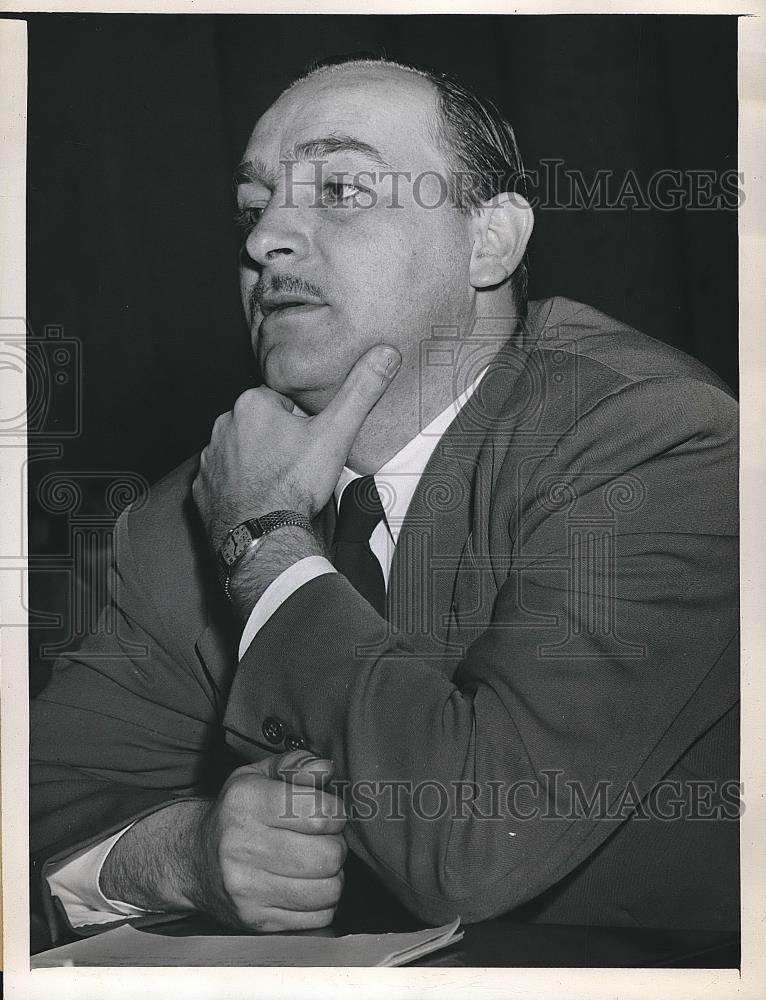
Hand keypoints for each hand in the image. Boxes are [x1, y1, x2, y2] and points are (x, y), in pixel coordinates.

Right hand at [100, 750, 347, 932]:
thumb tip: (325, 770)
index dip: (335, 810)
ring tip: (315, 862)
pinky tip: (306, 885)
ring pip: (328, 889)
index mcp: (245, 802)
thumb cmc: (236, 813)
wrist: (194, 860)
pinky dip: (322, 902)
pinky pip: (319, 917)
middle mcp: (241, 847)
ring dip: (332, 875)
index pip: (319, 811)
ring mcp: (247, 889)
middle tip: (323, 839)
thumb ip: (296, 764)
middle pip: (328, 854)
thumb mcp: (257, 774)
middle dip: (336, 844)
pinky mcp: (256, 921)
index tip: (328, 812)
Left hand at [193, 345, 400, 550]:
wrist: (263, 535)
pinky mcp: (201, 488)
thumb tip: (386, 354)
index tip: (309, 443)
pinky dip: (237, 487)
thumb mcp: (335, 433)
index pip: (280, 402)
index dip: (299, 423)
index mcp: (251, 405)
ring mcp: (209, 459)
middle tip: (297, 465)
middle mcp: (222, 426)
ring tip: (278, 483)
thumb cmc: (294, 484)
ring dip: (255, 462)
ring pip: (239, 451)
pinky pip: (222, 480)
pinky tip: (256, 498)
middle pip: (258, 426)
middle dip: (275, 441)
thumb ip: (360, 391)